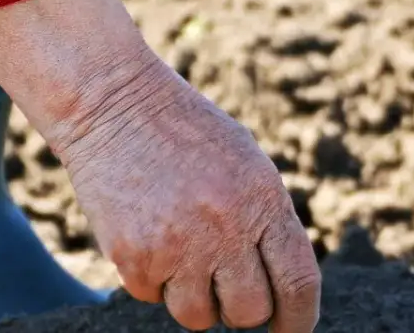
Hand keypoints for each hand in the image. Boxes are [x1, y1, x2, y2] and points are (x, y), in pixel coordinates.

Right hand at [0, 0, 320, 331]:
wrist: (115, 104)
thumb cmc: (187, 134)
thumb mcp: (245, 164)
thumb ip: (266, 221)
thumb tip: (282, 288)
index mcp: (262, 200)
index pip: (297, 282)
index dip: (298, 319)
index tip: (290, 331)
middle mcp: (224, 227)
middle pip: (248, 311)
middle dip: (241, 308)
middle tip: (225, 285)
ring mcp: (177, 246)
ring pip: (199, 317)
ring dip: (195, 299)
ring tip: (184, 255)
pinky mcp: (134, 256)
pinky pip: (152, 297)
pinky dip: (152, 278)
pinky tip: (149, 234)